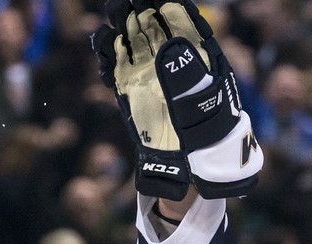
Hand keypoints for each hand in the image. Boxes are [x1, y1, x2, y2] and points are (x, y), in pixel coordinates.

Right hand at [90, 0, 261, 199]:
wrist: (192, 160)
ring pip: (128, 36)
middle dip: (137, 7)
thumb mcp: (202, 102)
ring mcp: (148, 68)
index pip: (179, 16)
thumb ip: (187, 76)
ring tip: (115, 15)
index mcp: (195, 51)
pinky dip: (106, 53)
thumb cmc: (207, 129)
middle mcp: (169, 54)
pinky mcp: (129, 84)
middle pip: (149, 20)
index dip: (166, 3)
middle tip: (125, 3)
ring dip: (119, 24)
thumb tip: (170, 47)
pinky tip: (105, 48)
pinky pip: (113, 62)